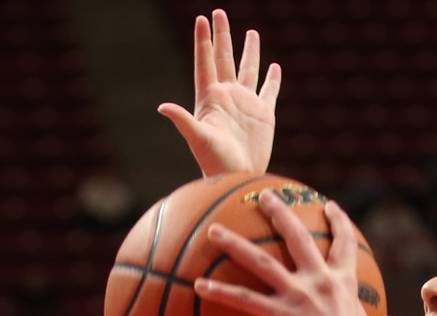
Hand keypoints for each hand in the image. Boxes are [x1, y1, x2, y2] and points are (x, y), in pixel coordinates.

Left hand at [160, 9, 280, 175]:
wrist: (237, 178)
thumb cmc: (214, 162)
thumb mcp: (197, 139)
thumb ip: (183, 120)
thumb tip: (162, 107)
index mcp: (210, 98)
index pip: (206, 63)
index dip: (203, 41)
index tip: (201, 19)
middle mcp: (227, 97)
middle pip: (224, 58)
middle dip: (222, 36)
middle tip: (219, 12)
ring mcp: (246, 104)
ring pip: (248, 69)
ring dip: (249, 51)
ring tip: (251, 32)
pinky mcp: (263, 114)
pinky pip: (268, 91)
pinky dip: (272, 79)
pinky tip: (274, 67)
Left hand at [195, 195, 402, 315]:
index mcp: (342, 284)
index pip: (344, 244)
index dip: (338, 222)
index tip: (328, 205)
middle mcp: (320, 281)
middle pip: (297, 237)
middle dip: (279, 213)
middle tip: (264, 196)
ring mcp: (297, 296)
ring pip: (261, 261)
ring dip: (235, 244)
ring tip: (213, 230)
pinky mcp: (278, 315)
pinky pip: (243, 301)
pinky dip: (220, 292)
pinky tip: (198, 285)